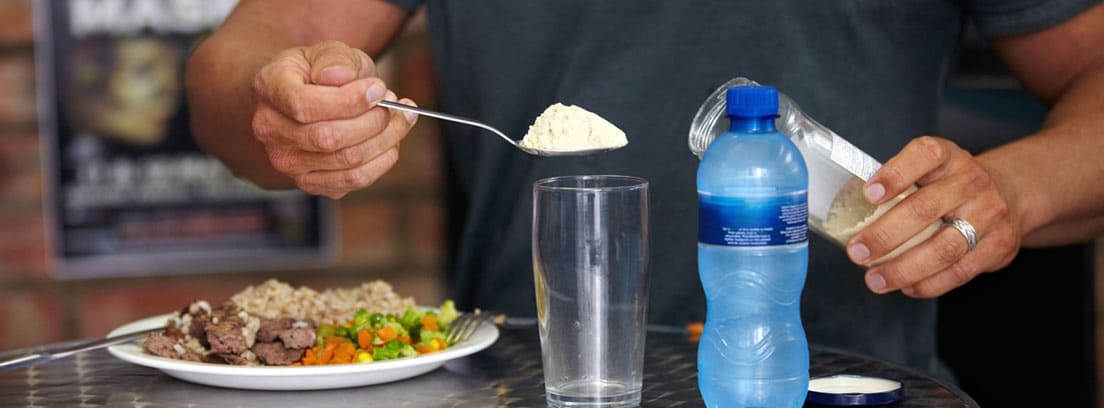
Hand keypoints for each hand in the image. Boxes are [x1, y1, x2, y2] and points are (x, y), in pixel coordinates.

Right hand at [250, 40, 417, 198]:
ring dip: (386, 139)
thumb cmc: (322, 71)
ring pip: (346, 161)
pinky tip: (392, 140)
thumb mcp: (329, 51)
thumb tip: (340, 76)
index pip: (303, 105)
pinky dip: (382, 160)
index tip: (378, 88)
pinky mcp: (311, 182)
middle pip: (328, 138)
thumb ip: (335, 59)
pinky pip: (353, 180)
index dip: (347, 101)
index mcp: (269, 88)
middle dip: (373, 120)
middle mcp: (270, 129)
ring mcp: (287, 161)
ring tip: (400, 117)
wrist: (311, 94)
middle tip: (393, 102)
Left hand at [845, 136, 1022, 296]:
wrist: (1012, 192)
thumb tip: (846, 207)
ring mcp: (989, 214)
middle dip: (884, 235)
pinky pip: (960, 271)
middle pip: (924, 210)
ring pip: (944, 248)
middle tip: (856, 252)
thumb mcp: (929, 168)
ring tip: (875, 279)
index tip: (869, 194)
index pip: (923, 155)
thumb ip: (897, 183)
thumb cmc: (951, 183)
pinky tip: (905, 286)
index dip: (894, 175)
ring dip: (903, 268)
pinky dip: (928, 284)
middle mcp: (971, 181)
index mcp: (947, 156)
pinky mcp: (999, 245)